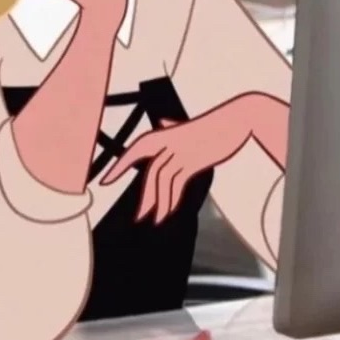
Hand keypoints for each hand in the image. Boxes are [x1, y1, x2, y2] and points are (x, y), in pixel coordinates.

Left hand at [99, 119, 235, 224]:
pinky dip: (173, 199)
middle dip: (143, 197)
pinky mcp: (195, 159)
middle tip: (137, 217)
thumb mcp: (189, 125)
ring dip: (159, 203)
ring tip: (155, 220)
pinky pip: (179, 182)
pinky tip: (170, 212)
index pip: (134, 151)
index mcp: (163, 134)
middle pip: (150, 172)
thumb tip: (163, 121)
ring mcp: (181, 151)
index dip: (118, 167)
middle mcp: (168, 142)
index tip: (103, 182)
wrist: (236, 119)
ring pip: (163, 180)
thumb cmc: (212, 123)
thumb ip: (174, 126)